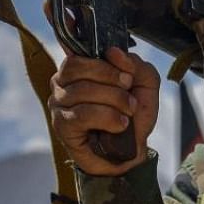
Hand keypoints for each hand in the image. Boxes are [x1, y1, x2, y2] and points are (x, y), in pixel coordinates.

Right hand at [47, 46, 161, 176]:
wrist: (133, 152)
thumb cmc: (133, 117)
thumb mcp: (144, 84)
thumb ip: (134, 63)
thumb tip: (113, 53)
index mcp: (80, 68)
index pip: (78, 52)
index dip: (105, 64)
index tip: (127, 78)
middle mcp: (63, 83)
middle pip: (79, 68)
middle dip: (112, 81)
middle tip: (129, 96)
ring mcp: (58, 104)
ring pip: (82, 91)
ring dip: (114, 102)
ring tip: (127, 113)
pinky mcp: (61, 125)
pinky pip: (81, 114)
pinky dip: (106, 118)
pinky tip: (119, 125)